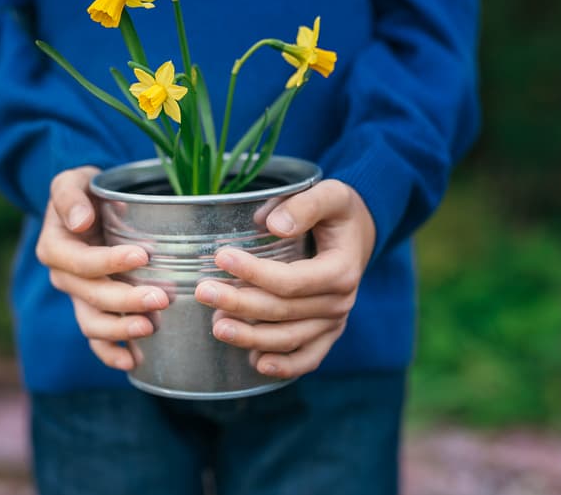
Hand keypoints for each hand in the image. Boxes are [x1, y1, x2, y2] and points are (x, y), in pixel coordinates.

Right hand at [35, 166, 168, 370]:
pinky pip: (96, 340)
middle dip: (126, 300)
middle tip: (162, 298)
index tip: (143, 256)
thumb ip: (70, 196)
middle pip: (91, 296)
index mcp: (54, 247)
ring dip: (120, 330)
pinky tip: (132, 361)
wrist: (88, 207)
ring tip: (150, 327)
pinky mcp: (92, 309)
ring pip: (92, 323)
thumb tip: (80, 222)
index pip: (81, 261)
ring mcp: (77, 297)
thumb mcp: (72, 181)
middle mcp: (62, 277)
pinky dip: (111, 354)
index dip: (110, 262)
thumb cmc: (84, 190)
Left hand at [194, 179, 375, 378]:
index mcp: (341, 270)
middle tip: (203, 291)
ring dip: (251, 337)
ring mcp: (333, 323)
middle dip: (240, 303)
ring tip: (216, 326)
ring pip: (289, 339)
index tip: (221, 257)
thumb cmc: (338, 213)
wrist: (358, 235)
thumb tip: (274, 224)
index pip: (292, 281)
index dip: (255, 273)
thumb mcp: (330, 195)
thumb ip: (305, 205)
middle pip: (283, 311)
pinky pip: (308, 358)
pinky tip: (255, 363)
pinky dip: (283, 366)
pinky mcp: (326, 334)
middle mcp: (339, 302)